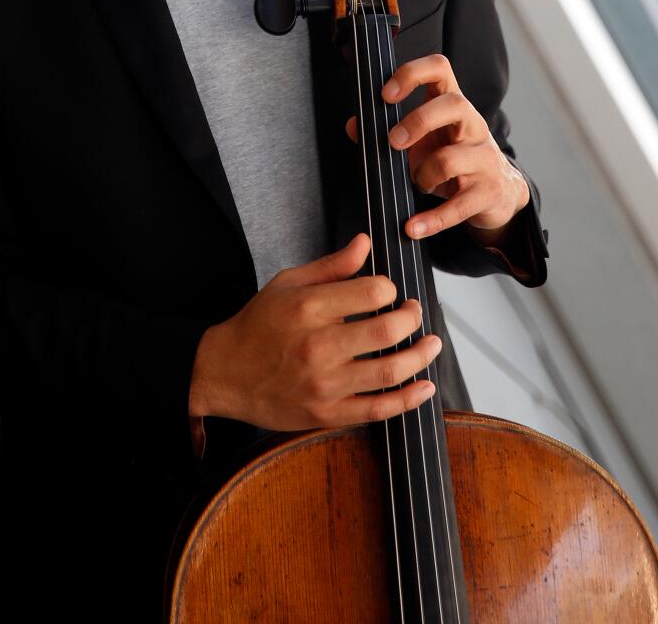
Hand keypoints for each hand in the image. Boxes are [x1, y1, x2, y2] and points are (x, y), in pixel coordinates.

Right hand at [188, 233, 440, 432]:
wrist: (225, 373)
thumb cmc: (258, 324)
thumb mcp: (287, 283)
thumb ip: (331, 265)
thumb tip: (365, 243)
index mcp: (308, 308)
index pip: (371, 292)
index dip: (389, 289)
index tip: (388, 291)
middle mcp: (318, 346)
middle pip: (386, 332)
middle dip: (411, 318)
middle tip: (415, 312)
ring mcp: (324, 384)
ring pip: (389, 372)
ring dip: (420, 357)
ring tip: (432, 345)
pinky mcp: (327, 414)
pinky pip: (377, 410)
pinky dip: (408, 400)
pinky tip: (425, 387)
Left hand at [347, 53, 529, 242]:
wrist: (498, 190)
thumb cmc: (453, 157)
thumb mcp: (421, 141)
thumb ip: (385, 131)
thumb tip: (354, 125)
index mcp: (452, 104)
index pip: (440, 69)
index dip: (413, 74)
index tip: (386, 93)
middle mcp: (472, 124)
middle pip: (454, 104)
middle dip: (419, 120)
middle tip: (393, 141)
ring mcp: (484, 157)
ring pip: (453, 158)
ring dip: (425, 174)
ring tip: (419, 182)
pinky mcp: (488, 191)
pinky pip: (459, 206)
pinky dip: (432, 220)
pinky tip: (414, 226)